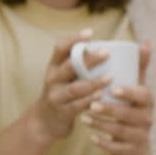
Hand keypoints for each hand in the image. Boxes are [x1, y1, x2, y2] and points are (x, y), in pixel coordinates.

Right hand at [30, 29, 111, 143]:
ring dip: (93, 82)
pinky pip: (77, 106)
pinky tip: (102, 96)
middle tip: (107, 52)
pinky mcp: (62, 112)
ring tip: (111, 77)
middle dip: (88, 59)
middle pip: (69, 66)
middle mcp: (52, 79)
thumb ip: (78, 65)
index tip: (90, 32)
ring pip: (75, 88)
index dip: (73, 39)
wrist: (45, 121)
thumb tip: (107, 50)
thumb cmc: (62, 93)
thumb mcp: (63, 77)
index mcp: (53, 67)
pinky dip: (90, 100)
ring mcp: (56, 96)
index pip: (59, 48)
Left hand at [81, 41, 153, 154]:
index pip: (143, 96)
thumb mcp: (135, 85)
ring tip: (84, 118)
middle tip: (91, 105)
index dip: (129, 92)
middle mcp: (148, 119)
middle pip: (130, 115)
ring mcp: (140, 136)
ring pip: (121, 132)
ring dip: (102, 125)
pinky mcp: (131, 151)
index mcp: (148, 101)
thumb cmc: (130, 103)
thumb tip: (146, 42)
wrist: (131, 136)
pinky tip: (91, 138)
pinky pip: (118, 149)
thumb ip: (137, 65)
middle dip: (110, 110)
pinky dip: (104, 144)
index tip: (112, 89)